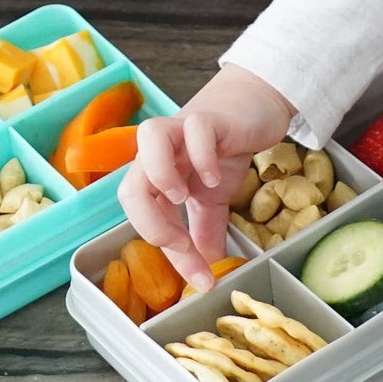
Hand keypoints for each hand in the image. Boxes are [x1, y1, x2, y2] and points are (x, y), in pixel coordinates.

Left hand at [120, 65, 294, 290]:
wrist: (252, 103)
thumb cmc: (224, 146)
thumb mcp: (215, 197)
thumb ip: (205, 230)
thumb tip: (206, 272)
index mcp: (157, 177)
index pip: (143, 218)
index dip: (167, 251)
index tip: (200, 278)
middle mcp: (160, 154)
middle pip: (129, 185)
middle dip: (149, 223)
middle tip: (182, 244)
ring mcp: (182, 131)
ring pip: (148, 142)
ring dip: (160, 175)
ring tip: (182, 197)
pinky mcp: (209, 117)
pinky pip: (195, 130)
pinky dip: (202, 155)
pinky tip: (214, 175)